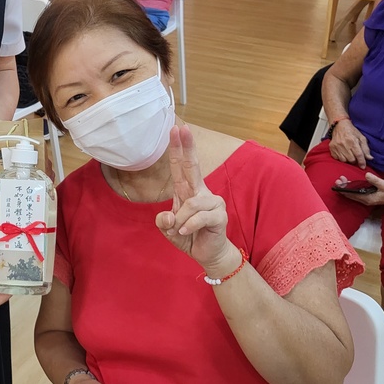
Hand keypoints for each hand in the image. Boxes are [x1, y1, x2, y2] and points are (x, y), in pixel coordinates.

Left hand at [155, 125, 233, 271]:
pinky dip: (189, 226)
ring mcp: (212, 202)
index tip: (176, 129)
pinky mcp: (219, 216)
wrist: (208, 255)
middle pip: (193, 166)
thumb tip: (168, 216)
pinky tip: (185, 232)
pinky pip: (200, 217)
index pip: (180, 166)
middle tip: (182, 129)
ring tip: (179, 231)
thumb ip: (163, 222)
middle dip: (187, 147)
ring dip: (181, 219)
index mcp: (186, 191)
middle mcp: (200, 192)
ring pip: (191, 203)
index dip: (177, 148)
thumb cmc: (188, 237)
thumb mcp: (168, 230)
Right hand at [328, 120, 372, 167]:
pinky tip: (343, 154)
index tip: (363, 166)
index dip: (362, 162)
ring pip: (344, 160)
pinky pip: (337, 158)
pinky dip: (341, 158)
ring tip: (350, 155)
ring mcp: (336, 146)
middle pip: (351, 159)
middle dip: (355, 161)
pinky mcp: (331, 148)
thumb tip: (369, 158)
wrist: (339, 125)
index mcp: (353, 141)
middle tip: (356, 158)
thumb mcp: (361, 138)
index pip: (359, 155)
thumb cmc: (351, 131)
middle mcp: (344, 144)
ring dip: (348, 160)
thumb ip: (366, 148)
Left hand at [334, 173, 383, 206]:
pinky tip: (349, 183)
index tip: (338, 184)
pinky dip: (352, 188)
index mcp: (367, 198)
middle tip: (338, 180)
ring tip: (341, 180)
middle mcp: (365, 200)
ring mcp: (366, 199)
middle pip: (350, 195)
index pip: (352, 195)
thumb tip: (366, 175)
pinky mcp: (368, 197)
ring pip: (353, 194)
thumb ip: (375, 180)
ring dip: (347, 187)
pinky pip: (357, 193)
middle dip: (343, 188)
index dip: (344, 189)